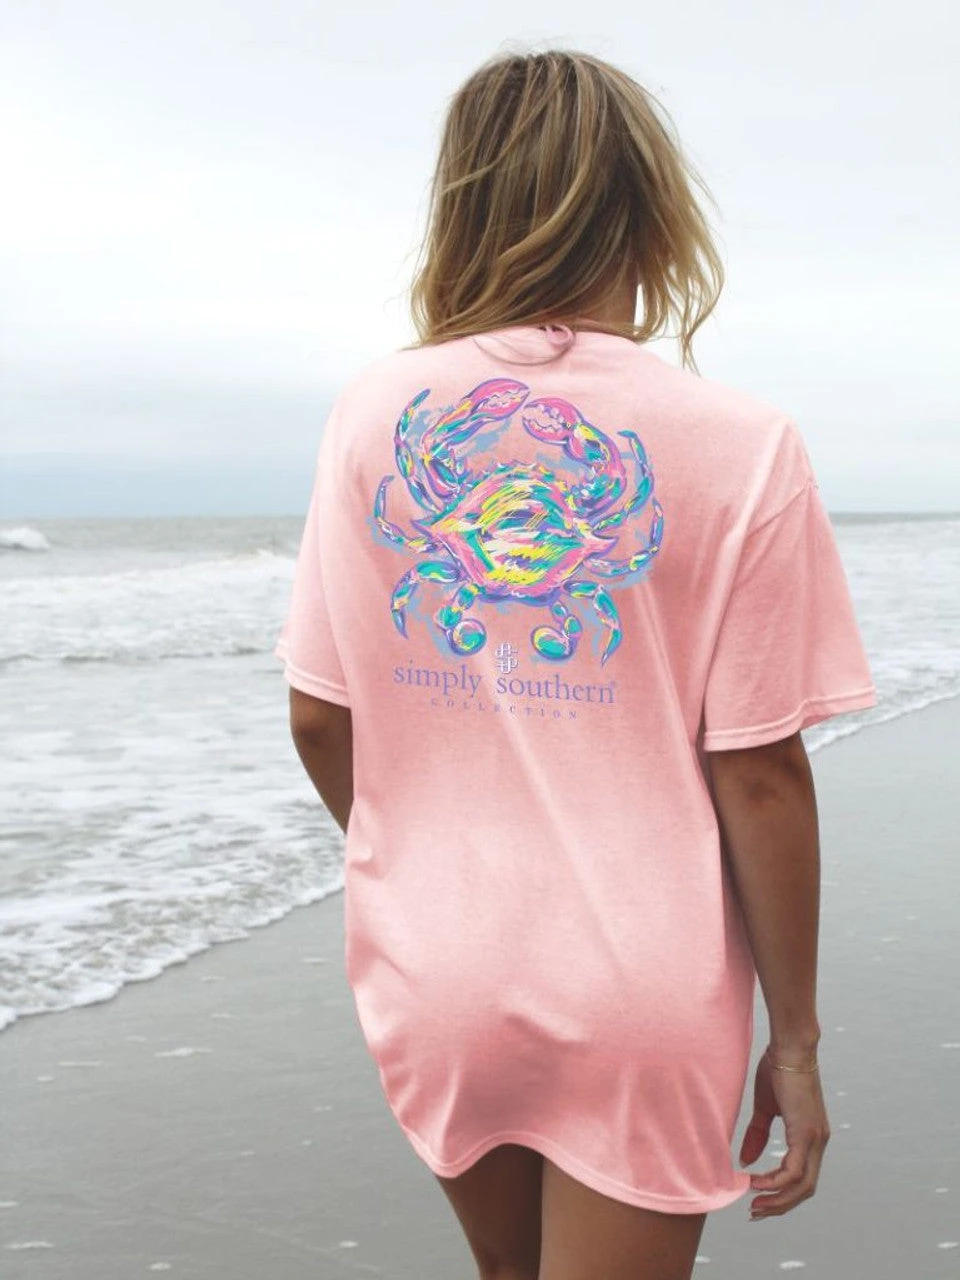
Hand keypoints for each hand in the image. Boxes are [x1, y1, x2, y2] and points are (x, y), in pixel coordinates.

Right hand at [739, 1047, 830, 1218]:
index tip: (757, 1198)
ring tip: (754, 1203)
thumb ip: (758, 1134)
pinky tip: (757, 1182)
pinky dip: (775, 1182)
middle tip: (755, 1212)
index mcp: (811, 1136)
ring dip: (778, 1199)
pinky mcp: (806, 1133)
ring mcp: (815, 1139)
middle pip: (804, 1189)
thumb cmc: (777, 1070)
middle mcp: (818, 1142)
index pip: (801, 1177)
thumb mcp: (765, 1108)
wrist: (789, 1047)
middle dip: (780, 1205)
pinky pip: (794, 1171)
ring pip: (802, 1186)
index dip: (781, 1192)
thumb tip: (746, 1160)